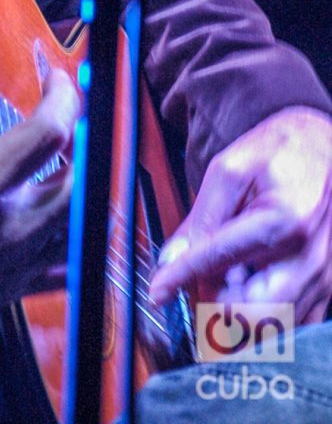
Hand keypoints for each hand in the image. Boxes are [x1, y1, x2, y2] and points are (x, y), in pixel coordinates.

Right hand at [0, 69, 78, 345]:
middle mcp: (8, 229)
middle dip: (85, 145)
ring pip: (81, 230)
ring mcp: (12, 265)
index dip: (64, 97)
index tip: (56, 80)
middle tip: (68, 123)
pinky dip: (76, 244)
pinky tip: (66, 221)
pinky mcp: (8, 292)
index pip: (50, 133)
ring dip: (86, 193)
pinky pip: (66, 272)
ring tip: (73, 166)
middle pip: (82, 184)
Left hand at [149, 106, 331, 322]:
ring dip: (242, 306)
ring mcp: (320, 277)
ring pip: (271, 325)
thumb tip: (173, 258)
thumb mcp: (230, 169)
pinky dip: (265, 311)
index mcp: (282, 221)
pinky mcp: (325, 288)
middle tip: (207, 275)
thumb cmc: (279, 152)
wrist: (322, 148)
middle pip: (253, 314)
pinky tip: (255, 280)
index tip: (159, 291)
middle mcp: (307, 257)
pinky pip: (291, 323)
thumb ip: (201, 216)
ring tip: (234, 268)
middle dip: (220, 302)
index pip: (220, 260)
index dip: (182, 276)